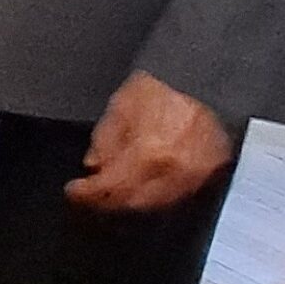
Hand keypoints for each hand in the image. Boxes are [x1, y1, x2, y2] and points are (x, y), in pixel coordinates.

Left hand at [66, 71, 236, 211]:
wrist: (207, 79)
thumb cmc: (162, 87)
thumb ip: (105, 139)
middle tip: (89, 196)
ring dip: (128, 202)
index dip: (87, 193)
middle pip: (132, 202)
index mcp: (149, 152)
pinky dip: (153, 197)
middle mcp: (174, 171)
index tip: (73, 191)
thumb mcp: (121, 105)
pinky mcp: (210, 175)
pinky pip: (177, 196)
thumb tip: (95, 165)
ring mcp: (195, 177)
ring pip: (155, 204)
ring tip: (110, 193)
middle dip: (106, 201)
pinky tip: (139, 189)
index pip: (111, 186)